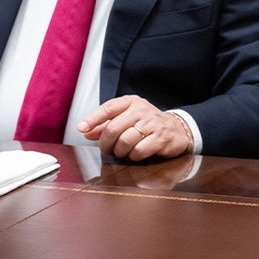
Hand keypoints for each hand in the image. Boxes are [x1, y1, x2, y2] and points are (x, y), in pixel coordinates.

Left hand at [77, 95, 191, 160]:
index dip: (92, 118)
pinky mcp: (160, 138)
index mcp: (131, 102)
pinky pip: (139, 150)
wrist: (177, 129)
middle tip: (106, 149)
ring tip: (122, 151)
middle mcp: (142, 110)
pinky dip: (133, 156)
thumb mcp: (127, 118)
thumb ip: (105, 125)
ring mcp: (152, 124)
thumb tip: (85, 131)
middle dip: (105, 143)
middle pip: (114, 128)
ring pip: (125, 141)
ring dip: (119, 151)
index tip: (81, 128)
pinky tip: (135, 153)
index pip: (108, 108)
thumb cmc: (147, 123)